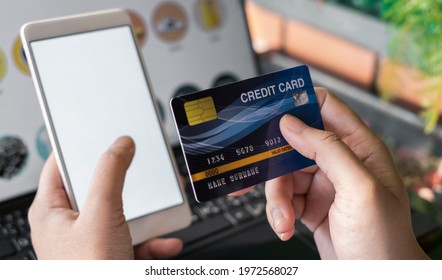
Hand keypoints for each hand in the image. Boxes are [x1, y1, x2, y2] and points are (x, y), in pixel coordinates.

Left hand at [28, 136, 182, 258]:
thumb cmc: (89, 270)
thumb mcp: (101, 213)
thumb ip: (110, 173)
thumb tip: (120, 145)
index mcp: (51, 212)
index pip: (60, 166)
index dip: (79, 148)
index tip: (100, 135)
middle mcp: (69, 226)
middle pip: (98, 189)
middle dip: (125, 185)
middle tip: (138, 171)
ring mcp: (92, 242)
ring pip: (120, 215)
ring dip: (145, 216)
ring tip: (160, 211)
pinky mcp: (111, 255)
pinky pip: (133, 239)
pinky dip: (152, 240)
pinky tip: (165, 243)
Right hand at [264, 88, 427, 258]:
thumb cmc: (383, 240)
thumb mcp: (359, 188)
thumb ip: (328, 149)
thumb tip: (292, 123)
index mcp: (358, 147)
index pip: (324, 107)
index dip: (296, 103)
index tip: (268, 109)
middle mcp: (338, 161)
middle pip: (293, 143)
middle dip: (274, 161)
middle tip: (256, 170)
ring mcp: (322, 183)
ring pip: (282, 173)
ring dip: (275, 197)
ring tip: (282, 218)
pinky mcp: (308, 204)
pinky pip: (282, 197)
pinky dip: (277, 211)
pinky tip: (284, 225)